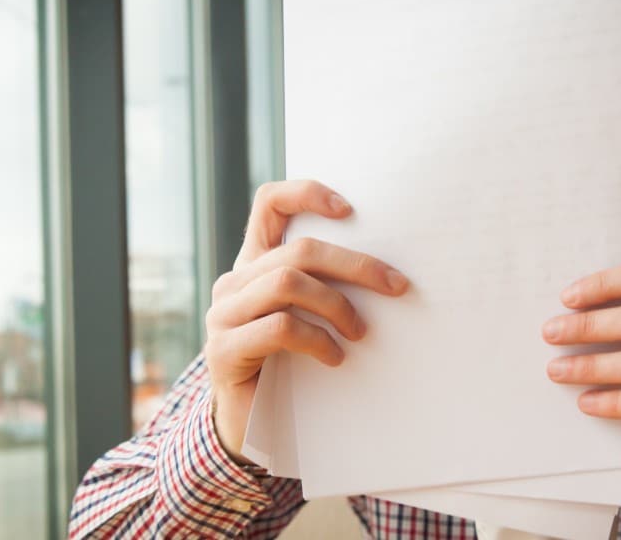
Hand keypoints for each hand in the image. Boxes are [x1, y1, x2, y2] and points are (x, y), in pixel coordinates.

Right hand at [204, 180, 408, 461]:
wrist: (246, 426)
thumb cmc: (287, 366)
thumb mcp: (307, 319)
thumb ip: (324, 289)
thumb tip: (388, 273)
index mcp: (254, 264)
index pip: (269, 204)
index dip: (307, 193)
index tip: (349, 210)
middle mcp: (234, 282)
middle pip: (298, 250)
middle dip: (356, 265)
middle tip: (397, 286)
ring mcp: (224, 315)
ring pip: (288, 282)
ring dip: (337, 305)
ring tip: (361, 332)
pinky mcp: (224, 350)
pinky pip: (280, 327)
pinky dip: (317, 339)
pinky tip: (335, 357)